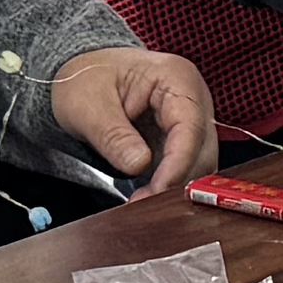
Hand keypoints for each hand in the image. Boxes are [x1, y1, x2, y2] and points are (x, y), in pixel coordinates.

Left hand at [49, 43, 215, 188]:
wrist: (80, 78)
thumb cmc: (85, 79)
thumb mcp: (88, 105)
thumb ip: (114, 135)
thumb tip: (139, 164)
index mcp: (175, 78)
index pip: (190, 126)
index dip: (179, 162)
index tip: (160, 189)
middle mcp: (191, 99)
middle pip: (201, 149)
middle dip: (177, 180)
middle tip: (144, 204)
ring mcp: (189, 121)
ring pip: (198, 164)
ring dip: (174, 187)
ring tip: (141, 203)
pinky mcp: (179, 142)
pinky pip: (184, 169)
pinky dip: (167, 186)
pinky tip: (145, 197)